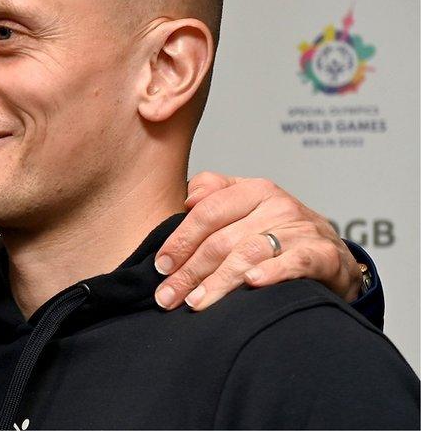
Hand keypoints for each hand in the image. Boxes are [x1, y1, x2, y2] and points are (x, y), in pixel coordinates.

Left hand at [153, 172, 361, 310]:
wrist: (332, 257)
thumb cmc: (277, 233)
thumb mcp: (245, 206)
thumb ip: (214, 193)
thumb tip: (188, 197)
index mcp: (254, 190)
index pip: (207, 212)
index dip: (180, 240)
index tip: (160, 266)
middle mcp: (279, 205)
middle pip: (223, 239)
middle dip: (190, 271)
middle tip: (168, 296)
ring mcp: (303, 229)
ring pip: (251, 253)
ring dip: (219, 281)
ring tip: (196, 302)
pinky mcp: (325, 254)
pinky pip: (296, 261)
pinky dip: (273, 272)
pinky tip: (251, 284)